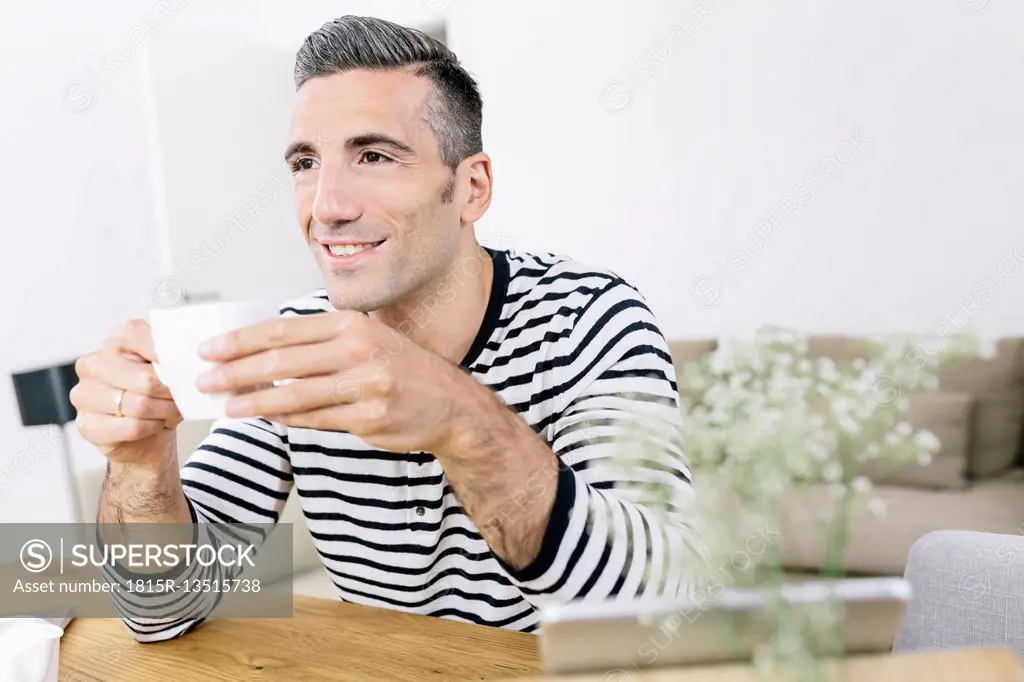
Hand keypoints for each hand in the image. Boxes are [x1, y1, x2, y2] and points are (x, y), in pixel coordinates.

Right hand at [71, 319, 182, 463]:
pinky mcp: (87, 425)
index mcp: (114, 342)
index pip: (136, 335)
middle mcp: (93, 365)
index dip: (167, 354)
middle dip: (171, 393)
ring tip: (170, 411)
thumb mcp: (170, 367)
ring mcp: (84, 395)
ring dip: (165, 412)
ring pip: (140, 406)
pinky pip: (133, 428)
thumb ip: (174, 356)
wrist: (147, 435)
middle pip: (145, 379)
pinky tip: (154, 425)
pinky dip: (152, 429)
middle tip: (182, 398)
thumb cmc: (159, 394)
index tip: (186, 367)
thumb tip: (188, 358)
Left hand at [194, 312, 472, 452]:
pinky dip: (288, 420)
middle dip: (237, 372)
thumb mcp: (366, 339)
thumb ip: (320, 342)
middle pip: (282, 362)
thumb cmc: (402, 369)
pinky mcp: (369, 417)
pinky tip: (268, 419)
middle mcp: (358, 351)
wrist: (450, 403)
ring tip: (228, 406)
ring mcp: (365, 386)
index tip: (211, 350)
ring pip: (295, 395)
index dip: (241, 341)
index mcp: (351, 325)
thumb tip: (264, 350)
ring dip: (255, 403)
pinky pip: (317, 420)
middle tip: (206, 380)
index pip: (283, 331)